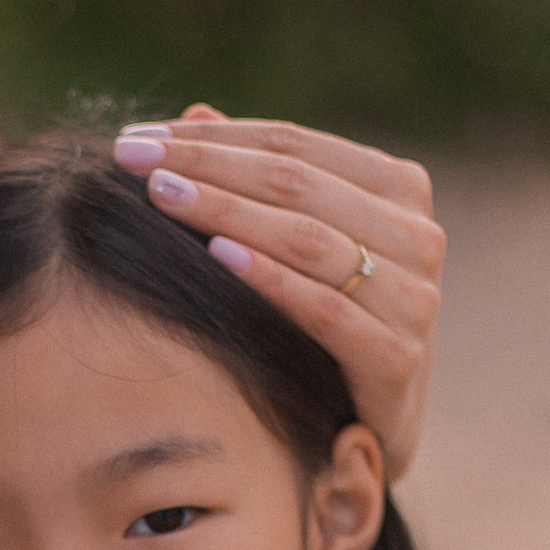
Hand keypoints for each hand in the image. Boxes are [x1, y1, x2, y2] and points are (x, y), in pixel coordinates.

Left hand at [109, 106, 442, 479]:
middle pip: (297, 183)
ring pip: (311, 239)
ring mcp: (415, 299)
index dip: (213, 138)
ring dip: (228, 211)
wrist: (369, 432)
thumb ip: (256, 184)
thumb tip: (194, 116)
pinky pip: (326, 310)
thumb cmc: (324, 330)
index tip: (140, 137)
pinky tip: (215, 256)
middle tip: (132, 159)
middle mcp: (416, 236)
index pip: (293, 144)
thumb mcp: (294, 248)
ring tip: (162, 197)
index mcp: (397, 191)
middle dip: (207, 166)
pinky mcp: (398, 360)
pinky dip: (271, 279)